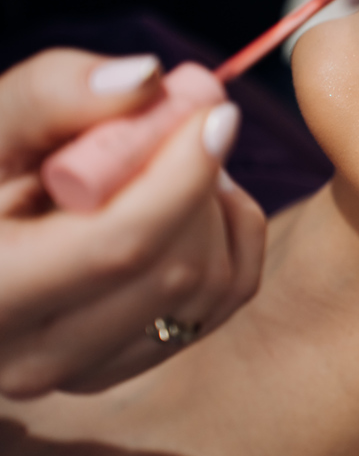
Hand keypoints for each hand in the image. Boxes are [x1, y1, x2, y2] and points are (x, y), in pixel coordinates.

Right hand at [0, 51, 264, 397]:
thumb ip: (51, 95)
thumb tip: (146, 81)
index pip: (122, 244)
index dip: (182, 174)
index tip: (213, 114)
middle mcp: (31, 358)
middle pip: (176, 270)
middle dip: (198, 187)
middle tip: (185, 128)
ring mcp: (81, 374)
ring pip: (209, 291)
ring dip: (217, 211)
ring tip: (177, 160)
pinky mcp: (122, 367)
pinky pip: (221, 304)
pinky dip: (230, 241)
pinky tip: (195, 200)